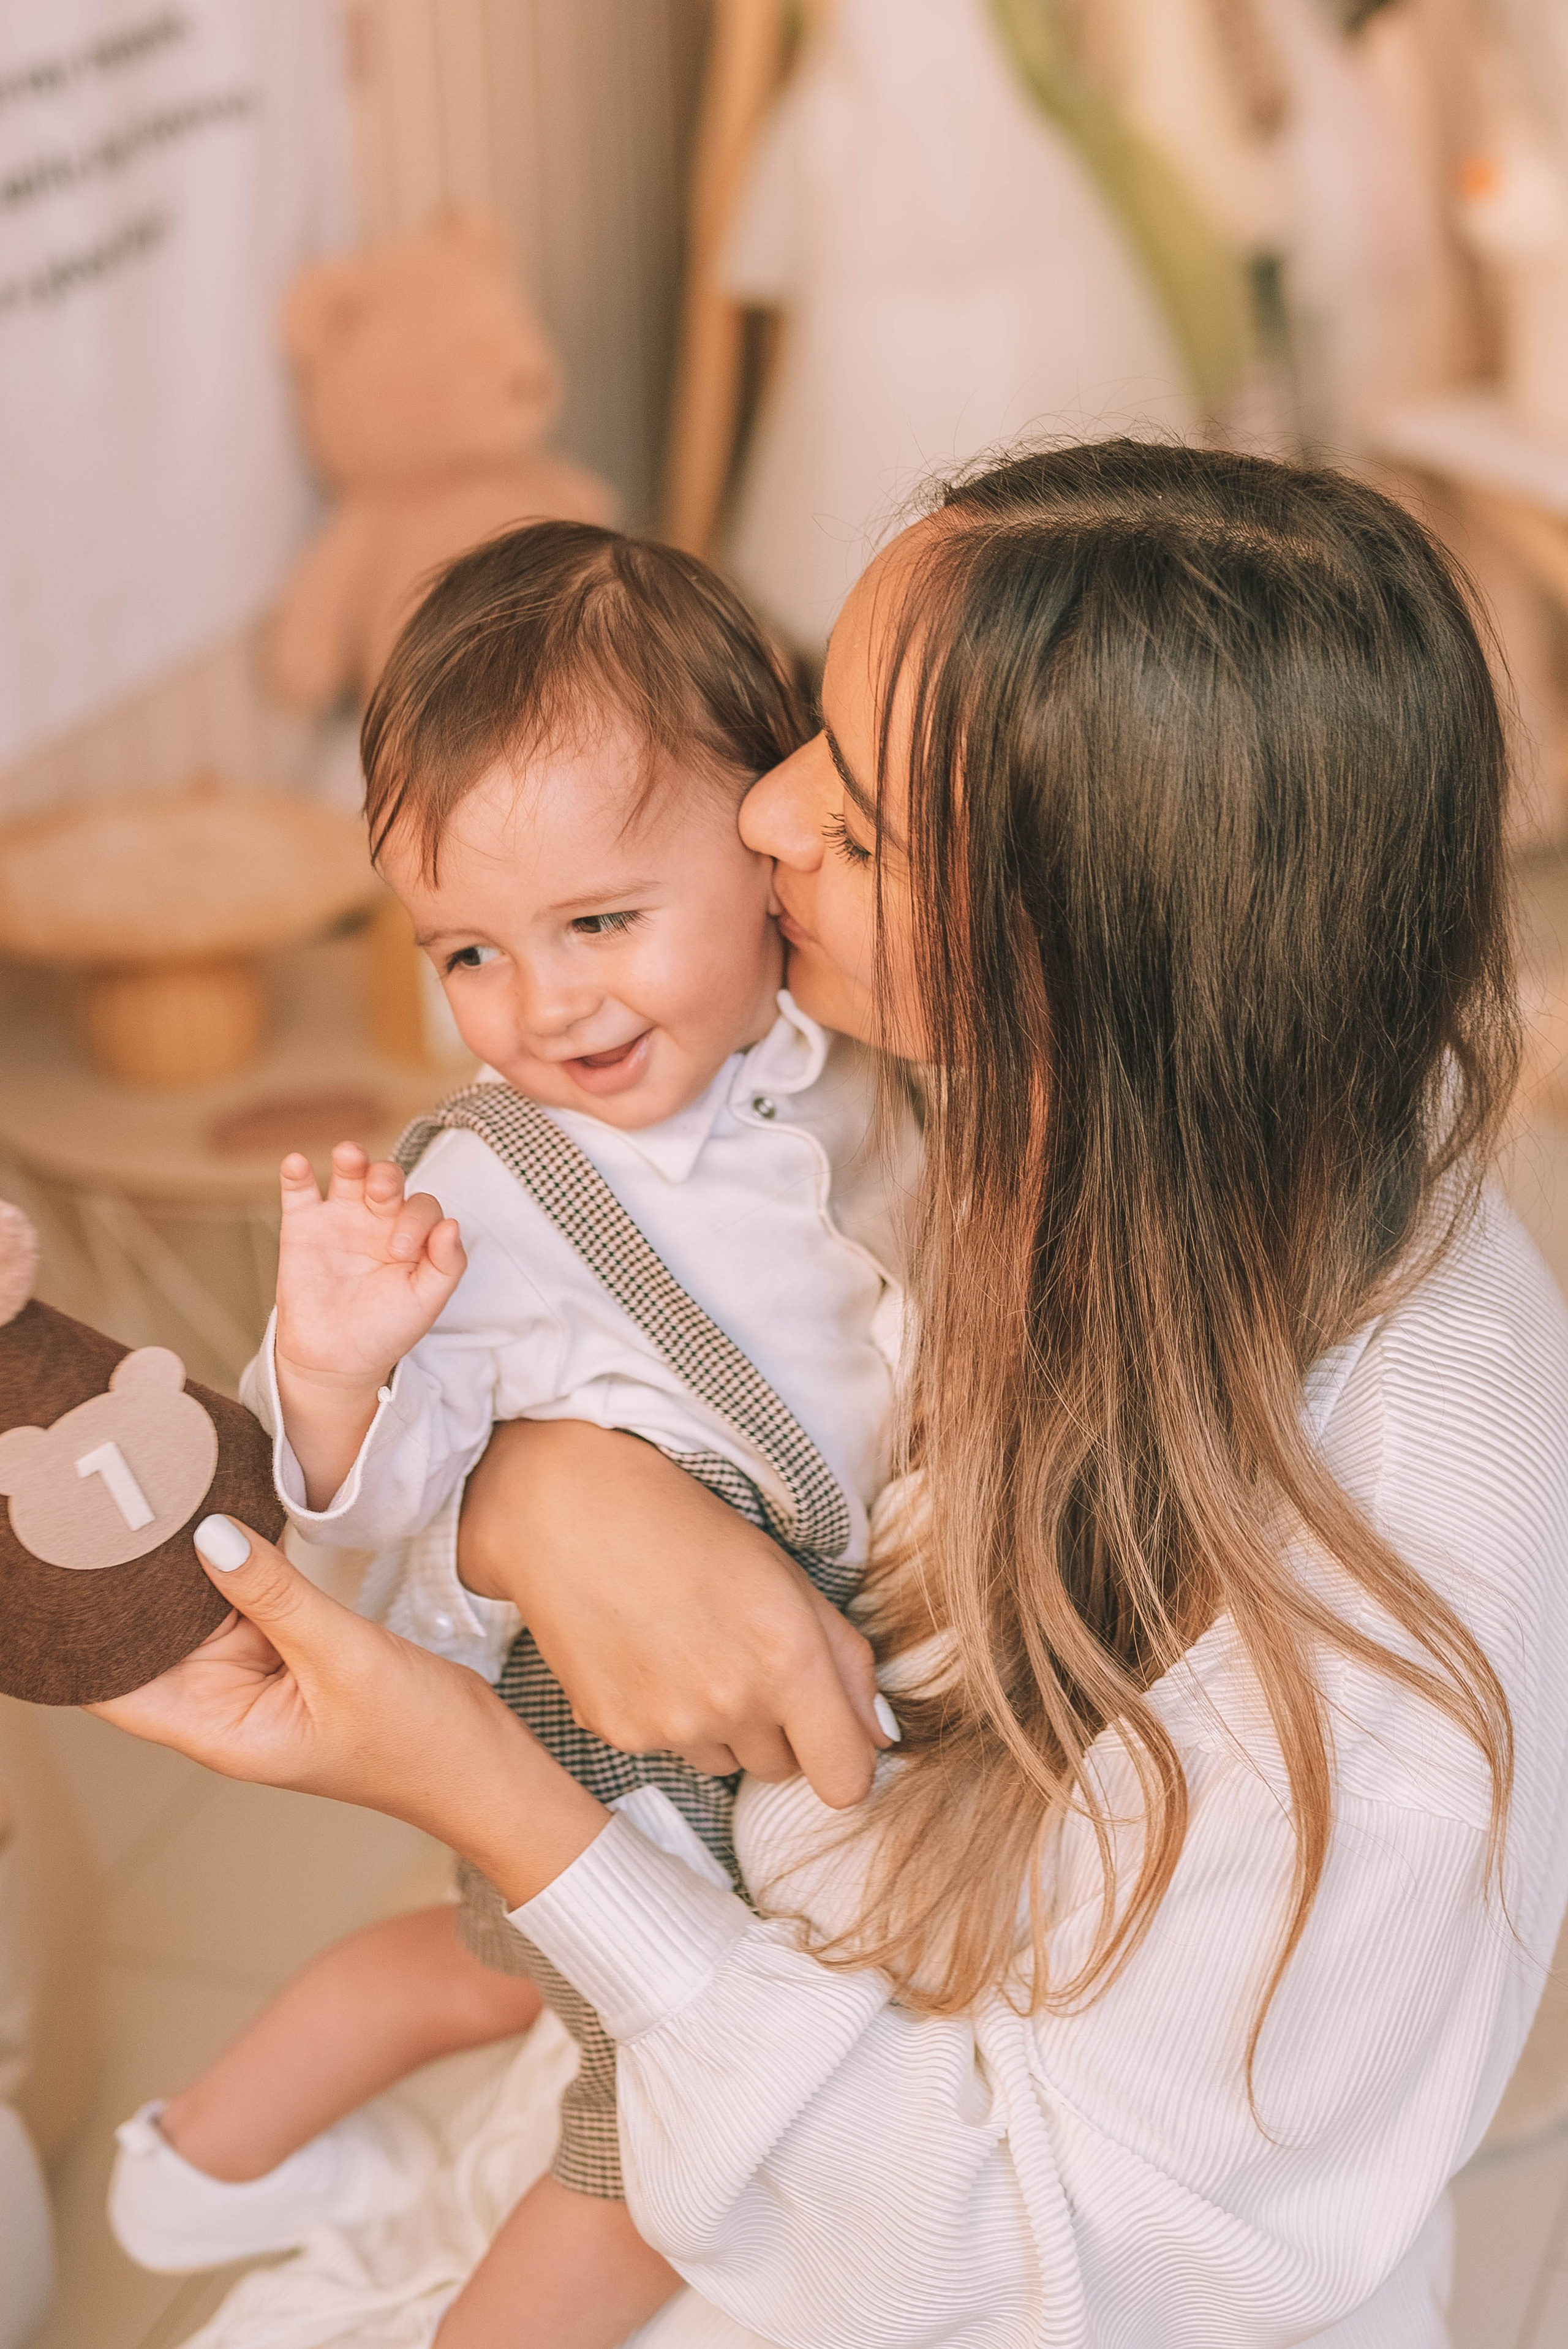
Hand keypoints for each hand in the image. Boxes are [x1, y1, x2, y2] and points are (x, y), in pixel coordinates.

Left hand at [89, 1517, 605, 1909]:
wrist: (480, 1760)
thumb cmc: (418, 1739)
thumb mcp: (344, 1657)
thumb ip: (275, 1595)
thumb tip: (209, 1537)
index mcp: (218, 1729)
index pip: (112, 1684)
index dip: (87, 1631)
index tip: (81, 1562)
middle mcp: (223, 1704)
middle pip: (150, 1637)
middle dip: (136, 1581)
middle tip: (131, 1502)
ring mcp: (255, 1675)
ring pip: (197, 1610)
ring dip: (187, 1563)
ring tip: (172, 1494)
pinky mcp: (287, 1649)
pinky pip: (246, 1600)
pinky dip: (236, 1564)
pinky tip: (229, 1516)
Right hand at [276, 1142, 465, 1387]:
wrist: (336, 1358)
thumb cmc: (386, 1328)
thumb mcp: (426, 1302)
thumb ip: (447, 1264)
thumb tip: (452, 1226)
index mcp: (413, 1234)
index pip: (423, 1206)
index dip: (416, 1220)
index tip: (400, 1252)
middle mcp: (378, 1219)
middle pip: (388, 1179)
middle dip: (387, 1178)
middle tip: (381, 1194)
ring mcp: (340, 1219)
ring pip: (349, 1175)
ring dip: (351, 1160)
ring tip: (350, 1156)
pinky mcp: (303, 1226)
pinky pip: (300, 1193)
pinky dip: (296, 1175)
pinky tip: (296, 1164)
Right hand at [458, 1422, 887, 1807]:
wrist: (573, 1514)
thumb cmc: (693, 1532)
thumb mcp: (790, 1580)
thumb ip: (848, 1664)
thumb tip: (879, 1738)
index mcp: (789, 1661)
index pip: (845, 1781)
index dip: (844, 1760)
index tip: (830, 1734)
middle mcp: (732, 1703)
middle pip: (781, 1769)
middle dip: (777, 1729)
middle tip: (742, 1656)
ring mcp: (670, 1726)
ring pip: (724, 1762)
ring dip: (721, 1727)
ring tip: (690, 1651)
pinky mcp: (618, 1733)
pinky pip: (667, 1751)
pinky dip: (666, 1719)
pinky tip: (648, 1658)